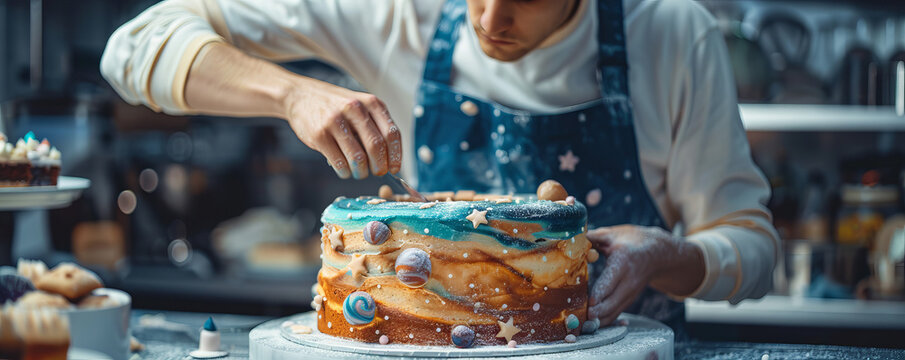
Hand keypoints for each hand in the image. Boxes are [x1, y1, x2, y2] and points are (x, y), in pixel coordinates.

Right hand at [283, 78, 401, 178]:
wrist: (301, 96)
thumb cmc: (335, 106)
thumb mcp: (360, 106)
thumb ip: (375, 126)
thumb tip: (390, 159)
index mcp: (371, 103)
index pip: (392, 133)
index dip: (396, 156)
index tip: (394, 168)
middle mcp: (354, 109)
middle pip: (376, 147)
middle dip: (379, 166)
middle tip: (377, 172)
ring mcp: (335, 121)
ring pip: (358, 158)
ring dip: (361, 172)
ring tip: (359, 172)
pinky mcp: (320, 135)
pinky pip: (339, 162)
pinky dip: (345, 172)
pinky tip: (344, 170)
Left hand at [586, 225, 675, 324]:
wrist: (657, 253)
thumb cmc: (631, 241)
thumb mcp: (612, 234)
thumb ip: (592, 238)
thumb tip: (572, 240)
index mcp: (624, 260)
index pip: (611, 280)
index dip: (600, 293)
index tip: (589, 302)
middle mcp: (629, 279)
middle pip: (613, 301)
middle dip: (597, 312)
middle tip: (580, 316)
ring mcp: (631, 292)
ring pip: (615, 311)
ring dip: (599, 320)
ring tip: (582, 323)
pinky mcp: (630, 299)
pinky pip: (616, 313)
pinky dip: (604, 320)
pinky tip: (591, 323)